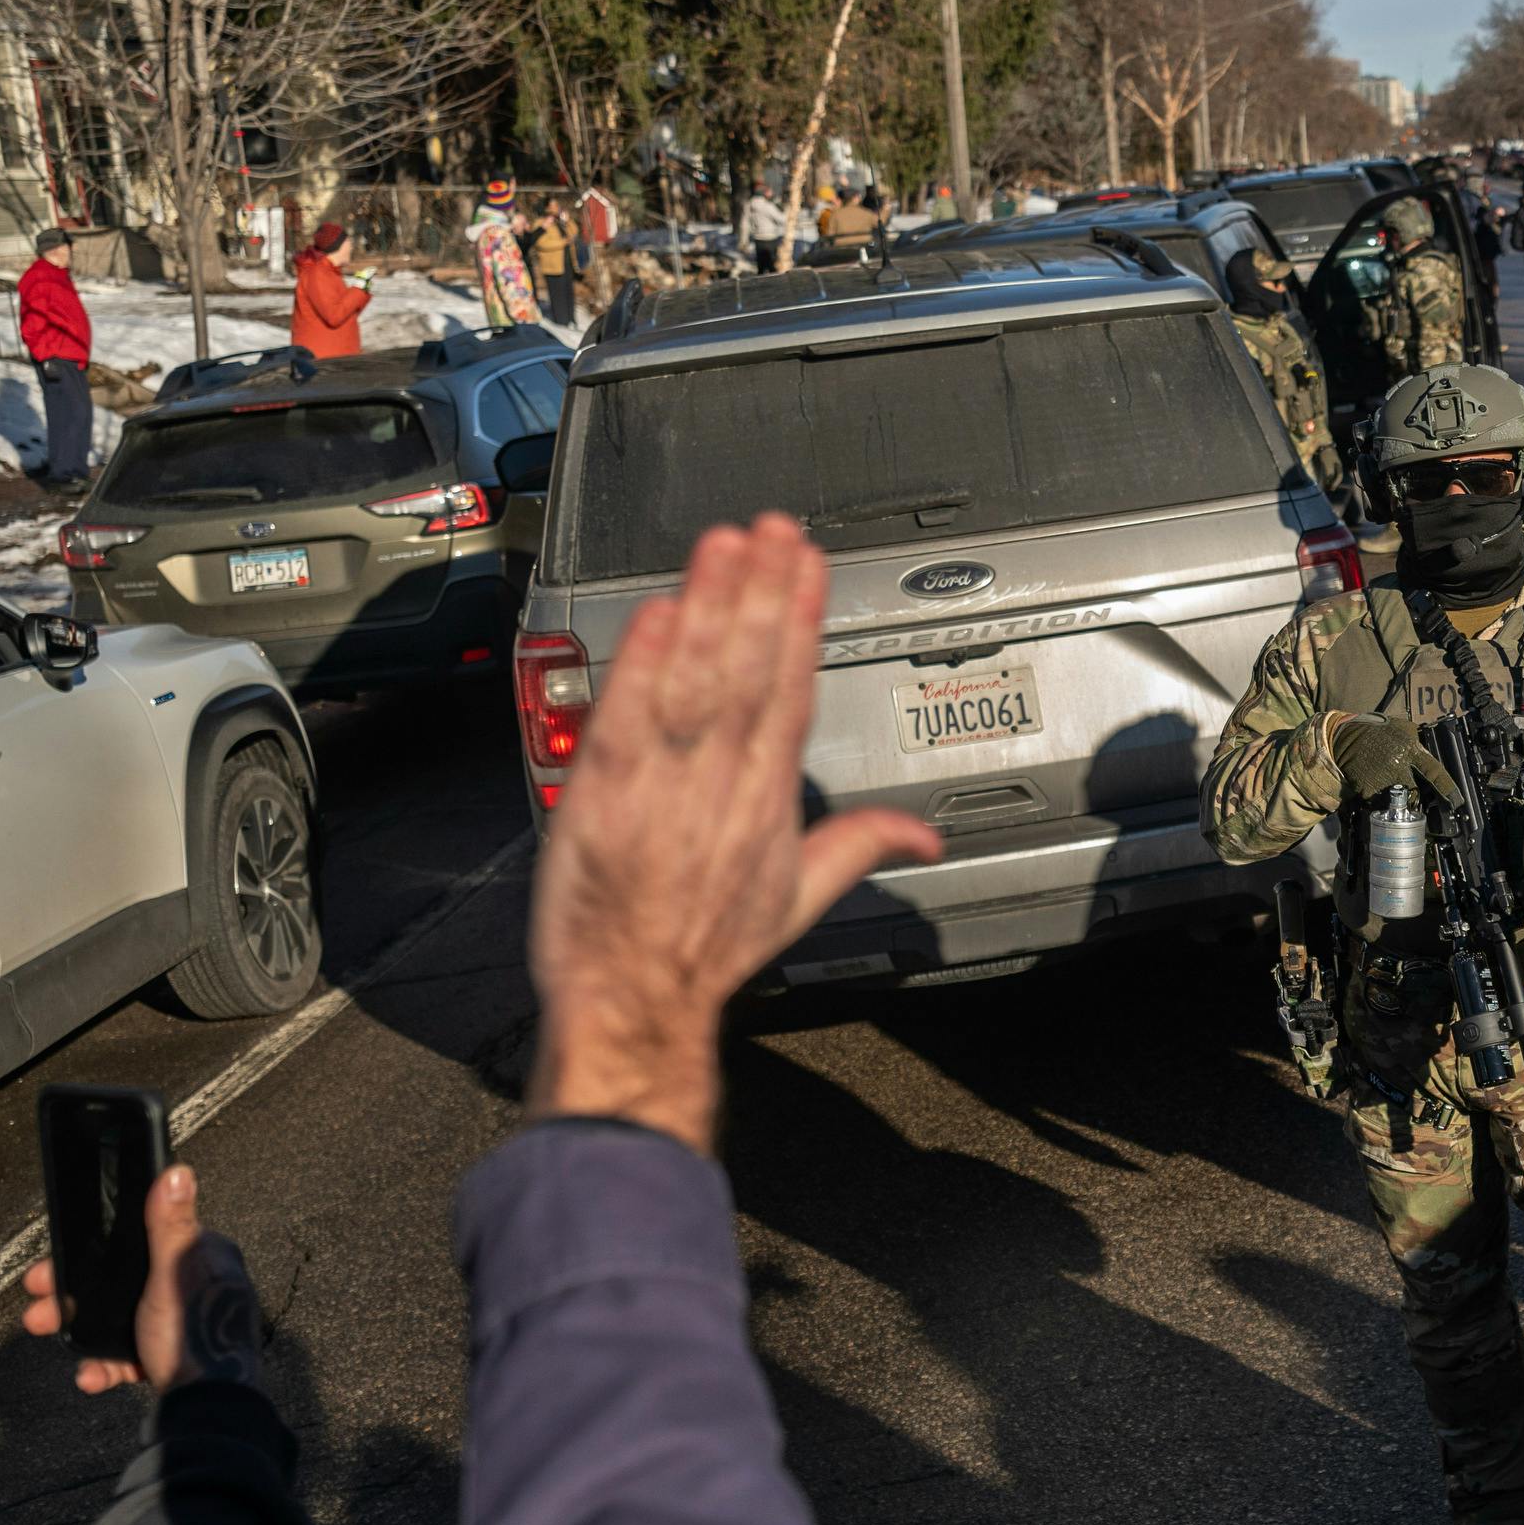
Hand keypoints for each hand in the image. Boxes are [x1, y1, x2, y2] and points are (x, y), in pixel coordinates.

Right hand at [20, 1164, 258, 1395]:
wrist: (206, 1407)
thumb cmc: (198, 1335)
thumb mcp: (176, 1273)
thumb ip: (171, 1225)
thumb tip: (177, 1173)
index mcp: (203, 1259)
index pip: (141, 1241)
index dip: (95, 1249)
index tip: (54, 1263)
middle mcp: (194, 1288)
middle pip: (120, 1283)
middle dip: (71, 1296)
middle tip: (38, 1306)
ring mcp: (180, 1324)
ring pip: (116, 1319)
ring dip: (77, 1329)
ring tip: (46, 1333)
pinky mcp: (169, 1357)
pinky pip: (128, 1355)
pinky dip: (105, 1364)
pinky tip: (91, 1375)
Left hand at [526, 516, 945, 1150]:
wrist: (634, 994)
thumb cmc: (705, 950)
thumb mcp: (798, 900)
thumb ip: (861, 848)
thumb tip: (924, 839)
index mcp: (768, 802)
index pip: (790, 692)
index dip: (798, 623)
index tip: (805, 568)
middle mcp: (720, 784)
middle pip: (745, 671)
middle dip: (759, 592)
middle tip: (769, 530)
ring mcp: (659, 785)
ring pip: (690, 680)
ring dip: (706, 605)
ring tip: (721, 546)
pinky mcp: (599, 791)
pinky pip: (624, 714)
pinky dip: (639, 662)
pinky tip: (655, 612)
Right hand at [1334, 712, 1458, 803]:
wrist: (1344, 736)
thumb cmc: (1375, 731)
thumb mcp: (1402, 728)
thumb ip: (1416, 741)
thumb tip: (1427, 753)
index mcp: (1411, 750)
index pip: (1434, 772)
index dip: (1447, 788)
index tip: (1456, 801)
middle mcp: (1399, 766)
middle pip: (1416, 792)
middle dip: (1413, 794)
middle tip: (1405, 787)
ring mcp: (1384, 779)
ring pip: (1397, 799)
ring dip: (1395, 797)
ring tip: (1386, 782)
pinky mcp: (1368, 789)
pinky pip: (1379, 801)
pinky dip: (1377, 797)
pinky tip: (1373, 783)